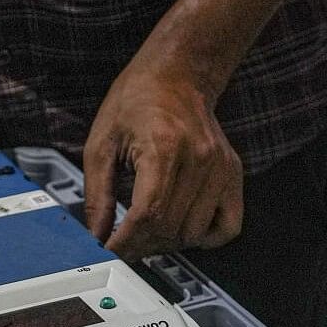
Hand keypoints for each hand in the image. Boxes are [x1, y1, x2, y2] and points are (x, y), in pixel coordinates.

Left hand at [83, 64, 243, 261]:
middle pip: (169, 228)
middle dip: (140, 245)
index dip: (125, 241)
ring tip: (145, 235)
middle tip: (121, 244)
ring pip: (193, 232)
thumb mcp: (101, 145)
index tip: (109, 250)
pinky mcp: (232, 173)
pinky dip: (204, 238)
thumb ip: (96, 194)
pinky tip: (180, 230)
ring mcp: (220, 168)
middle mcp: (199, 159)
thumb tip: (94, 234)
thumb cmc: (136, 101)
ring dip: (165, 244)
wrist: (175, 76)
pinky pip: (228, 225)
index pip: (146, 214)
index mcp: (164, 148)